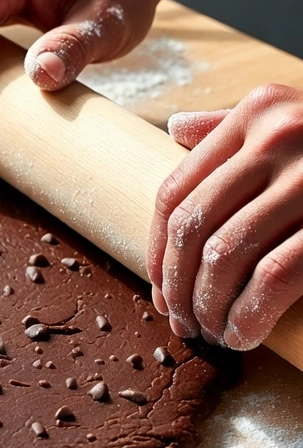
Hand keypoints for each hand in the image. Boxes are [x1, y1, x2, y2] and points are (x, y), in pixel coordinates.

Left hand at [148, 84, 302, 349]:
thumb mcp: (296, 122)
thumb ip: (237, 128)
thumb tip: (175, 128)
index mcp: (258, 113)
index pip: (175, 191)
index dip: (158, 248)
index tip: (159, 287)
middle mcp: (280, 136)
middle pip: (192, 226)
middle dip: (176, 284)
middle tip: (180, 321)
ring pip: (224, 255)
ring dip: (208, 306)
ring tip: (211, 332)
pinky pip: (272, 278)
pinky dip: (248, 314)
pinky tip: (243, 334)